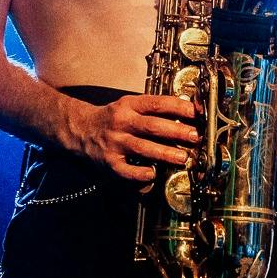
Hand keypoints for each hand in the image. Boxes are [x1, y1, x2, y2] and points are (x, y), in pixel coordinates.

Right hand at [66, 93, 199, 183]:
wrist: (81, 129)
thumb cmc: (112, 118)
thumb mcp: (129, 105)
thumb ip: (153, 108)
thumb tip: (186, 112)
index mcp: (129, 105)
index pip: (157, 104)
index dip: (178, 108)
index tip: (196, 113)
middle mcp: (122, 122)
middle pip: (152, 126)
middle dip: (176, 132)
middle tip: (194, 137)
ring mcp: (115, 142)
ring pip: (143, 148)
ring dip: (165, 153)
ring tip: (183, 158)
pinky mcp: (109, 161)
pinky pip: (126, 170)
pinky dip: (140, 172)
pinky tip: (152, 173)